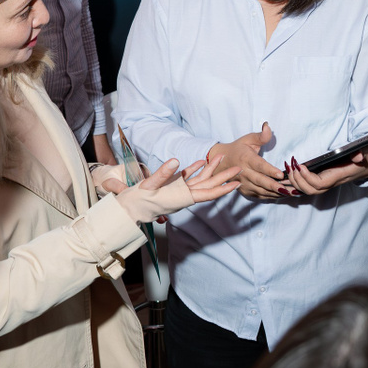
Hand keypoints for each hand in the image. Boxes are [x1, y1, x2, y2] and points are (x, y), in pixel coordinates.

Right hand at [116, 154, 238, 220]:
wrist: (128, 209)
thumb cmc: (137, 202)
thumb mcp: (149, 186)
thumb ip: (162, 173)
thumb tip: (177, 160)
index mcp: (182, 198)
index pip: (207, 193)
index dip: (223, 189)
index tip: (236, 184)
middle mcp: (184, 195)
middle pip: (209, 185)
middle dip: (224, 177)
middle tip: (239, 167)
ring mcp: (179, 190)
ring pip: (200, 179)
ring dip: (212, 169)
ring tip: (223, 157)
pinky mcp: (173, 186)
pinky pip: (188, 177)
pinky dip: (196, 168)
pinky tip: (203, 161)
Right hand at [208, 123, 292, 200]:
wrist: (222, 161)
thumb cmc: (238, 148)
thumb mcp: (248, 139)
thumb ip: (261, 136)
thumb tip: (268, 126)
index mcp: (246, 159)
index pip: (259, 165)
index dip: (270, 171)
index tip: (281, 174)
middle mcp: (243, 172)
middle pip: (260, 181)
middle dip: (274, 186)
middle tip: (288, 189)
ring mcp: (243, 183)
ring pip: (260, 190)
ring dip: (275, 193)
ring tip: (289, 193)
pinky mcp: (245, 190)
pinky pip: (259, 195)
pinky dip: (270, 196)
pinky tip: (282, 195)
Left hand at [282, 147, 367, 195]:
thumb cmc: (365, 157)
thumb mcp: (366, 152)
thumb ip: (362, 153)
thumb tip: (359, 157)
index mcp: (339, 175)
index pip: (320, 183)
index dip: (308, 177)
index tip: (300, 165)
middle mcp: (332, 182)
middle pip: (310, 190)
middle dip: (298, 181)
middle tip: (291, 166)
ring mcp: (327, 183)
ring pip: (308, 190)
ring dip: (295, 182)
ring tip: (289, 168)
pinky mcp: (323, 181)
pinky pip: (308, 187)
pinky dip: (297, 183)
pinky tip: (289, 175)